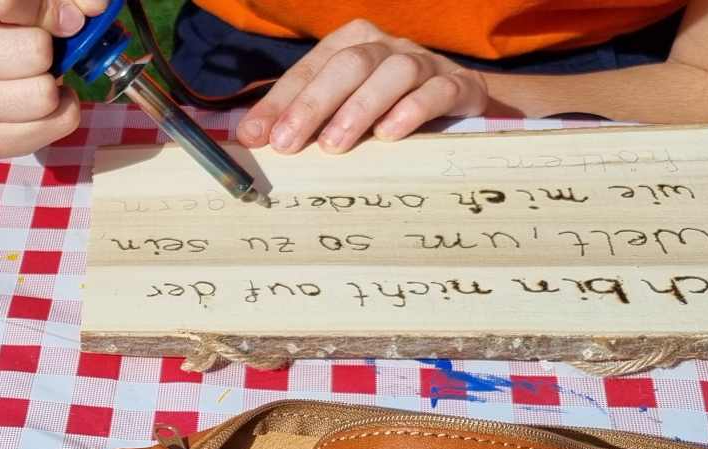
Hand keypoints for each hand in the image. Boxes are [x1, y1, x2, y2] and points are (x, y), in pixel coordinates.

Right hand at [0, 0, 108, 157]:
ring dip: (54, 82)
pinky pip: (41, 133)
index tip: (59, 12)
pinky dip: (60, 115)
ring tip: (38, 71)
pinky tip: (45, 95)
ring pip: (41, 96)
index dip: (48, 8)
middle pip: (34, 53)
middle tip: (41, 44)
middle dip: (51, 47)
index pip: (5, 4)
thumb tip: (92, 8)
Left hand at [236, 19, 489, 153]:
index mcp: (352, 43)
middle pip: (349, 64)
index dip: (280, 102)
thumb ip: (296, 116)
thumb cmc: (383, 110)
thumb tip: (248, 136)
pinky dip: (412, 110)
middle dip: (313, 104)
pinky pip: (438, 90)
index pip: (310, 68)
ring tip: (334, 145)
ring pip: (395, 72)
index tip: (256, 135)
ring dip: (360, 108)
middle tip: (288, 143)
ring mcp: (426, 62)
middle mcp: (387, 47)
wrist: (456, 107)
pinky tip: (389, 135)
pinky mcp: (459, 85)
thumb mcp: (338, 109)